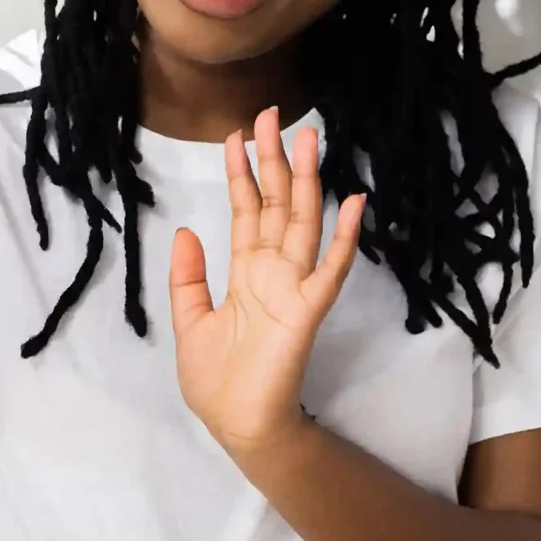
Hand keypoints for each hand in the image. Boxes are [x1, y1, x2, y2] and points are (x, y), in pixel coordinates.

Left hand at [167, 107, 364, 456]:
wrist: (237, 425)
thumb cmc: (216, 382)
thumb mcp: (189, 322)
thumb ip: (188, 277)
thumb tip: (186, 230)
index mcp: (246, 273)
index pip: (247, 212)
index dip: (243, 174)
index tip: (238, 134)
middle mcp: (273, 271)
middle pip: (277, 205)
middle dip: (274, 160)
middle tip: (273, 114)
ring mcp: (294, 287)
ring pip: (303, 223)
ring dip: (307, 181)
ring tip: (309, 138)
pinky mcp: (307, 310)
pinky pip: (330, 269)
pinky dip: (343, 237)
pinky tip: (353, 203)